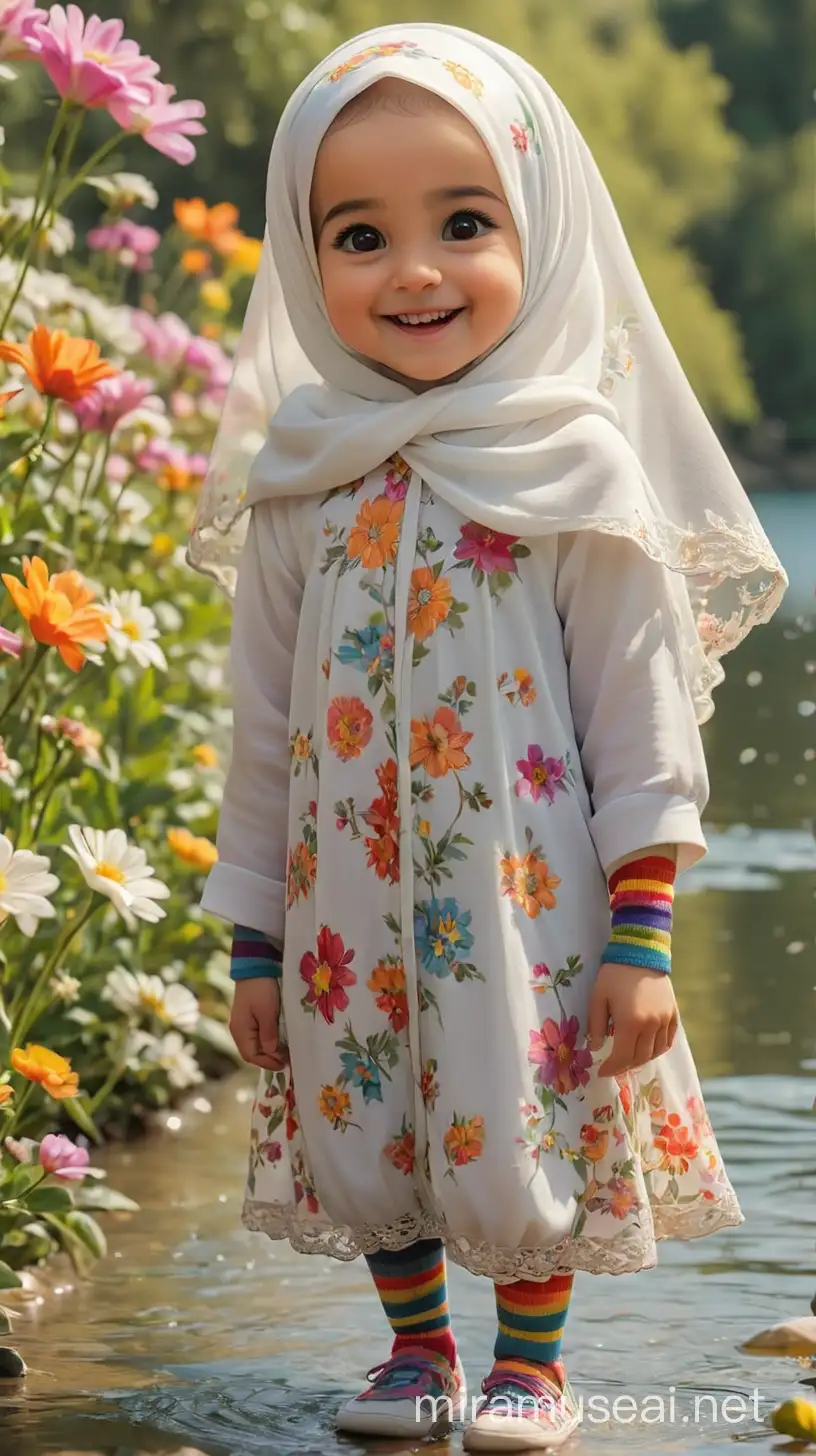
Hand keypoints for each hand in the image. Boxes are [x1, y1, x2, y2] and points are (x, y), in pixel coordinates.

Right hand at [229, 977, 287, 1071]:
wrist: (255, 967)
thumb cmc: (261, 990)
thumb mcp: (267, 1013)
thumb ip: (269, 1036)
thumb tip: (272, 1054)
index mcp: (240, 1031)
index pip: (251, 1056)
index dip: (268, 1063)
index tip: (284, 1064)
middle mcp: (238, 1031)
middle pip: (252, 1052)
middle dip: (268, 1059)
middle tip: (287, 1059)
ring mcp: (243, 1024)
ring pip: (255, 1045)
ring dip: (269, 1051)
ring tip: (285, 1052)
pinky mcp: (249, 1018)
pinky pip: (257, 1036)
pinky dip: (267, 1042)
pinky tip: (278, 1040)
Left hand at [587, 962, 677, 1076]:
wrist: (641, 952)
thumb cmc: (615, 974)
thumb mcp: (598, 997)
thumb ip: (596, 1025)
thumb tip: (595, 1048)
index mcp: (630, 1023)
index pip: (622, 1057)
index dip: (612, 1068)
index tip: (602, 1072)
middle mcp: (651, 1025)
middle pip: (640, 1058)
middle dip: (625, 1066)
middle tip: (614, 1067)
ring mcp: (665, 1020)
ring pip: (655, 1052)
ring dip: (641, 1060)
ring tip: (629, 1059)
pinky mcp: (673, 1014)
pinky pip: (668, 1040)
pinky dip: (658, 1049)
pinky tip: (648, 1049)